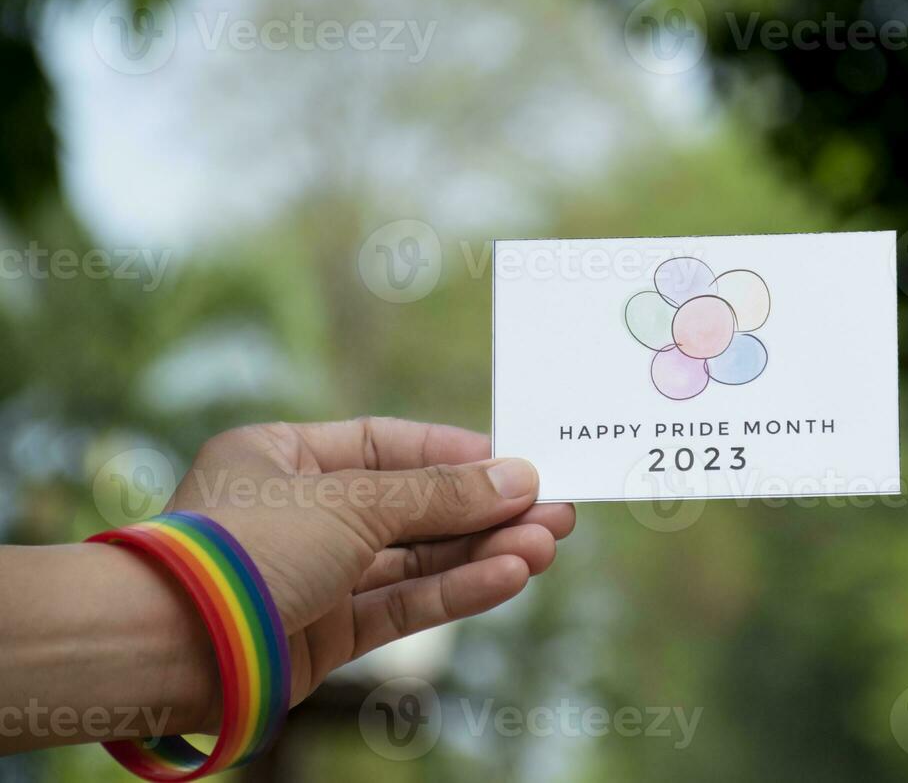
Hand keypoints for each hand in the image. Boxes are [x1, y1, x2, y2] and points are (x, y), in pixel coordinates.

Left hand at [166, 418, 573, 709]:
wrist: (168, 648)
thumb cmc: (243, 549)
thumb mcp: (352, 502)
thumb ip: (440, 495)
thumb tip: (518, 478)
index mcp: (282, 456)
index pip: (386, 444)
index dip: (454, 454)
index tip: (516, 463)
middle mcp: (298, 512)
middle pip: (411, 506)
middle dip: (484, 510)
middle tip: (555, 509)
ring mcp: (313, 576)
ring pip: (414, 559)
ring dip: (483, 551)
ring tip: (548, 544)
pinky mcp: (324, 633)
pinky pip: (402, 603)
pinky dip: (456, 590)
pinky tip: (509, 575)